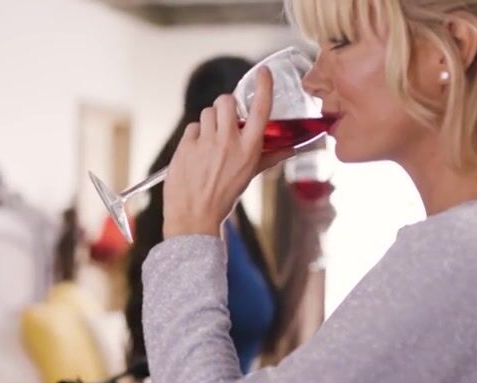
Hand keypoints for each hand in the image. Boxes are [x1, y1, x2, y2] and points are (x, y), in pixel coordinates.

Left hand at [163, 68, 293, 237]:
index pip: (261, 110)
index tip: (264, 72)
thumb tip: (291, 149)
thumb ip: (269, 157)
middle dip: (224, 105)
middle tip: (224, 119)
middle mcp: (228, 142)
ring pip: (207, 112)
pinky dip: (194, 136)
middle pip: (226, 101)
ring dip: (209, 121)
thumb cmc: (223, 197)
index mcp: (249, 149)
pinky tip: (196, 152)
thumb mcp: (249, 176)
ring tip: (209, 141)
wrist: (194, 216)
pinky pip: (192, 127)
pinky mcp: (185, 147)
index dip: (264, 87)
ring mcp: (205, 143)